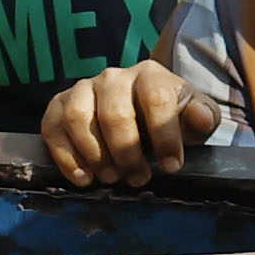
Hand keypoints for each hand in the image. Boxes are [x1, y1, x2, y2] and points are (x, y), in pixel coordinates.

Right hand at [37, 63, 201, 184]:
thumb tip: (200, 117)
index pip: (156, 98)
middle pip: (114, 113)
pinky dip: (65, 156)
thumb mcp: (192, 120)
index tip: (171, 166)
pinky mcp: (58, 106)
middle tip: (138, 178)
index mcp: (149, 75)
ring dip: (95, 154)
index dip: (164, 136)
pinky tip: (83, 177)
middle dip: (127, 152)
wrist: (137, 116)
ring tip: (111, 177)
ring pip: (78, 118)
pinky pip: (53, 127)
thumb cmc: (167, 120)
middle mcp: (112, 77)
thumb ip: (201, 118)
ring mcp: (82, 89)